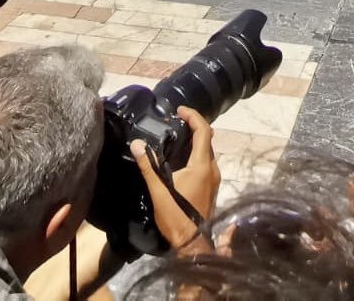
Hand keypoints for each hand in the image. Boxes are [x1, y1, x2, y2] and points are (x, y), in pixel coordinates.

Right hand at [130, 106, 218, 253]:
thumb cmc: (176, 216)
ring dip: (196, 142)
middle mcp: (213, 169)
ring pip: (208, 153)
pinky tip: (182, 160)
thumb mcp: (159, 190)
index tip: (180, 110)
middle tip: (176, 122)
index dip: (193, 116)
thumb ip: (148, 166)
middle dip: (194, 126)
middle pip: (207, 140)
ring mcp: (215, 180)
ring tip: (177, 138)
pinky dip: (197, 154)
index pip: (203, 131)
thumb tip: (137, 144)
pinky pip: (207, 163)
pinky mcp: (212, 188)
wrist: (192, 243)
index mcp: (202, 166)